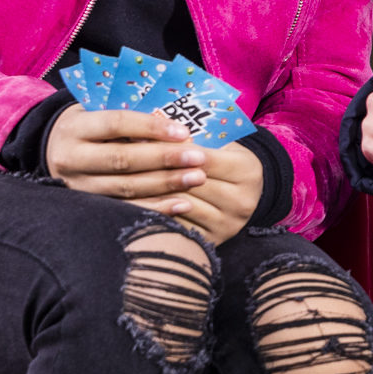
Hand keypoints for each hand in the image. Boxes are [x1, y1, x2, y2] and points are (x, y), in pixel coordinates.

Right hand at [47, 104, 209, 199]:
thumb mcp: (99, 113)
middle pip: (122, 160)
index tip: (183, 131)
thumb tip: (180, 126)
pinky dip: (157, 208)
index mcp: (75, 128)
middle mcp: (71, 159)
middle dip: (164, 159)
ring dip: (166, 185)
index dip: (150, 127)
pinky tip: (183, 204)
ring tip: (198, 178)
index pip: (115, 124)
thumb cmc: (91, 128)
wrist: (53, 152)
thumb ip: (131, 119)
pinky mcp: (88, 208)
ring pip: (125, 188)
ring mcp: (78, 187)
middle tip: (199, 158)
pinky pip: (127, 210)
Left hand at [134, 139, 263, 245]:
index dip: (172, 149)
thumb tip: (151, 133)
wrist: (243, 195)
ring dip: (152, 192)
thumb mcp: (220, 146)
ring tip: (126, 178)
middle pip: (191, 183)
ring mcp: (228, 224)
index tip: (141, 137)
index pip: (203, 158)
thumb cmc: (224, 162)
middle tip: (125, 158)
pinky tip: (138, 200)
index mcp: (247, 172)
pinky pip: (177, 224)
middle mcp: (242, 201)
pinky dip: (156, 211)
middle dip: (157, 169)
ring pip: (181, 204)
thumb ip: (194, 141)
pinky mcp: (213, 241)